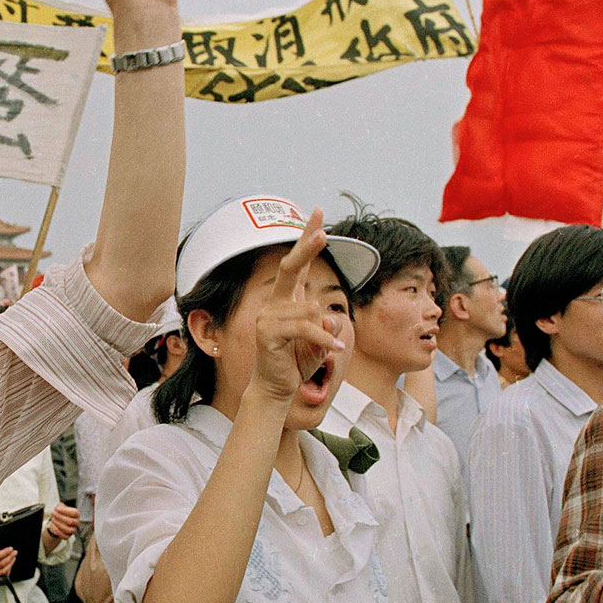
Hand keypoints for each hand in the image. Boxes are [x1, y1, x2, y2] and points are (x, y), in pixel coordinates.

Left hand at [47, 503, 79, 540]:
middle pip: (71, 521)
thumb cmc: (59, 513)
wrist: (56, 521)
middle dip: (60, 517)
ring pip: (68, 530)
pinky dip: (57, 531)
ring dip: (58, 524)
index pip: (75, 513)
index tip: (56, 509)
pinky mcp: (68, 536)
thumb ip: (59, 506)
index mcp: (76, 514)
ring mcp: (73, 530)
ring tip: (52, 519)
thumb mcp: (59, 507)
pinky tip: (53, 525)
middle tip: (53, 513)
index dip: (65, 511)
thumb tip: (58, 508)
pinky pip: (64, 536)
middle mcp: (76, 522)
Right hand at [246, 209, 344, 403]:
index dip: (307, 239)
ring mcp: (268, 317)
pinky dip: (323, 340)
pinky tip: (335, 349)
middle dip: (306, 248)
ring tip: (331, 347)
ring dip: (325, 333)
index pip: (298, 264)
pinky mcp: (268, 333)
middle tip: (322, 231)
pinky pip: (305, 329)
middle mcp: (275, 303)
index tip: (318, 213)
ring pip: (309, 311)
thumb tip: (328, 316)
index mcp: (287, 300)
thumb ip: (325, 326)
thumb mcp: (320, 342)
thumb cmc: (296, 364)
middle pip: (291, 268)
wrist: (276, 389)